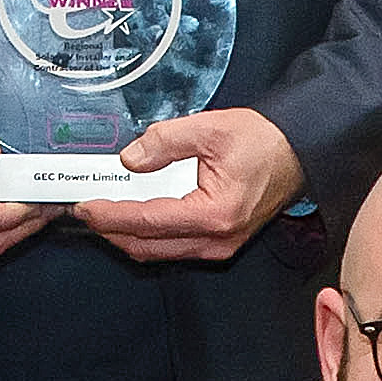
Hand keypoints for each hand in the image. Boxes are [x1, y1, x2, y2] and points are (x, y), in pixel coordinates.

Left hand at [84, 106, 304, 264]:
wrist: (298, 151)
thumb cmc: (265, 142)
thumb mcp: (210, 128)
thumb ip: (165, 141)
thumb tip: (130, 159)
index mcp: (214, 214)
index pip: (146, 221)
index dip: (109, 214)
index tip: (83, 206)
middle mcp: (216, 239)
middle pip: (146, 246)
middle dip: (111, 230)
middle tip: (86, 209)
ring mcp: (219, 246)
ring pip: (157, 251)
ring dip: (127, 235)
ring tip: (104, 211)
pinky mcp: (219, 243)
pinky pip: (172, 247)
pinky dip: (147, 234)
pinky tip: (134, 216)